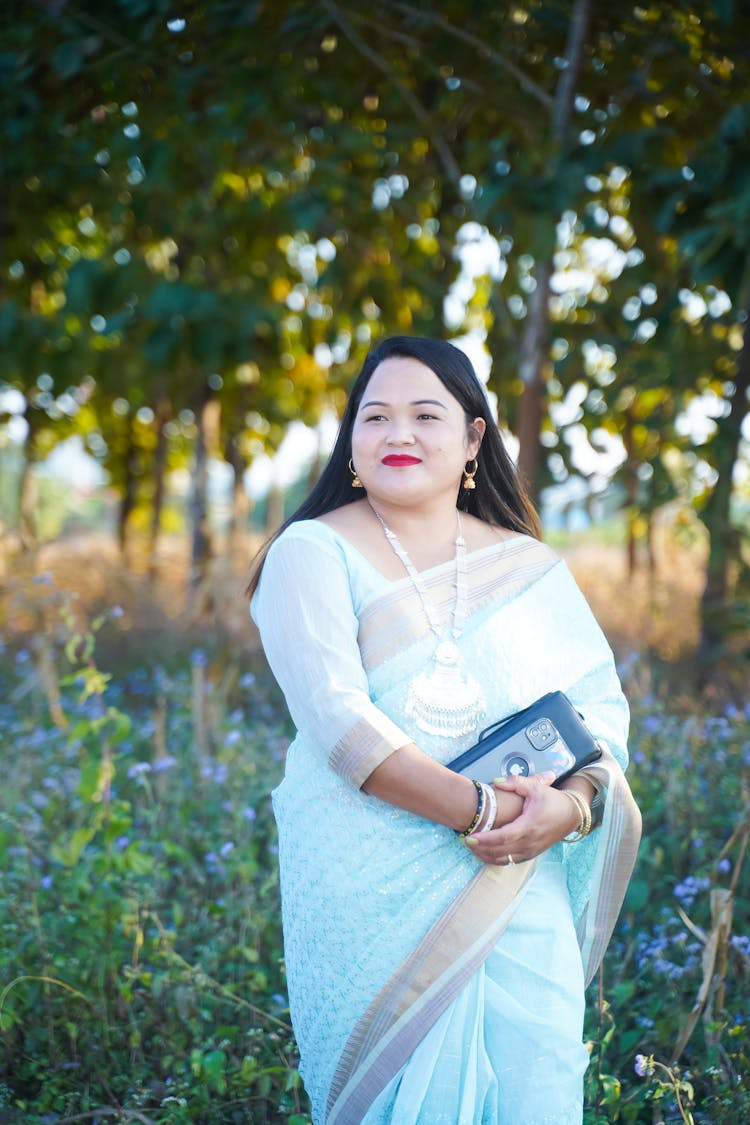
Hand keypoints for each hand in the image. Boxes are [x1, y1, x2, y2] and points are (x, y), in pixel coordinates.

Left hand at [465, 772, 579, 865]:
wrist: (572, 815)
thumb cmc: (553, 801)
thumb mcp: (536, 787)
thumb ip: (515, 782)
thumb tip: (496, 782)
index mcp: (529, 826)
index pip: (503, 837)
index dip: (485, 839)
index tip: (470, 836)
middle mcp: (530, 842)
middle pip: (500, 851)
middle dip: (480, 848)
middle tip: (464, 841)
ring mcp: (531, 851)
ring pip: (504, 860)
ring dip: (486, 856)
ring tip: (470, 847)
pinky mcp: (531, 854)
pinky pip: (511, 861)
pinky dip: (496, 859)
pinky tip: (484, 853)